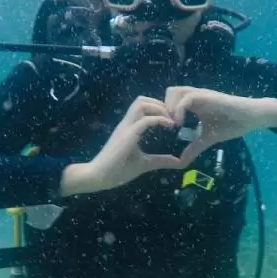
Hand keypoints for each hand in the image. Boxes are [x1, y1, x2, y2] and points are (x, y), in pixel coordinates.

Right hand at [60, 96, 183, 194]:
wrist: (98, 177)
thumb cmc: (117, 171)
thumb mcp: (144, 164)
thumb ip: (160, 160)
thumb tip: (178, 161)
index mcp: (129, 128)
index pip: (141, 107)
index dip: (157, 107)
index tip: (171, 118)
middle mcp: (126, 124)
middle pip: (141, 100)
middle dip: (159, 103)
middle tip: (173, 116)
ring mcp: (126, 128)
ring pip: (141, 104)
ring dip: (159, 108)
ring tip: (171, 119)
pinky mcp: (127, 136)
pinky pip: (145, 121)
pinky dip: (159, 119)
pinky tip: (170, 126)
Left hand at [163, 87, 276, 165]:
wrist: (252, 117)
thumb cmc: (232, 124)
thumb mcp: (208, 138)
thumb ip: (194, 147)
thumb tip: (182, 162)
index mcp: (194, 104)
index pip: (170, 101)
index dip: (164, 113)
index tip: (163, 130)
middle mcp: (195, 96)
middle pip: (169, 93)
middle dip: (163, 109)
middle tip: (166, 127)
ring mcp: (201, 95)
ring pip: (175, 92)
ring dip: (170, 108)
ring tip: (173, 125)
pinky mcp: (209, 97)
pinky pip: (187, 98)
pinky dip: (179, 110)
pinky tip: (180, 124)